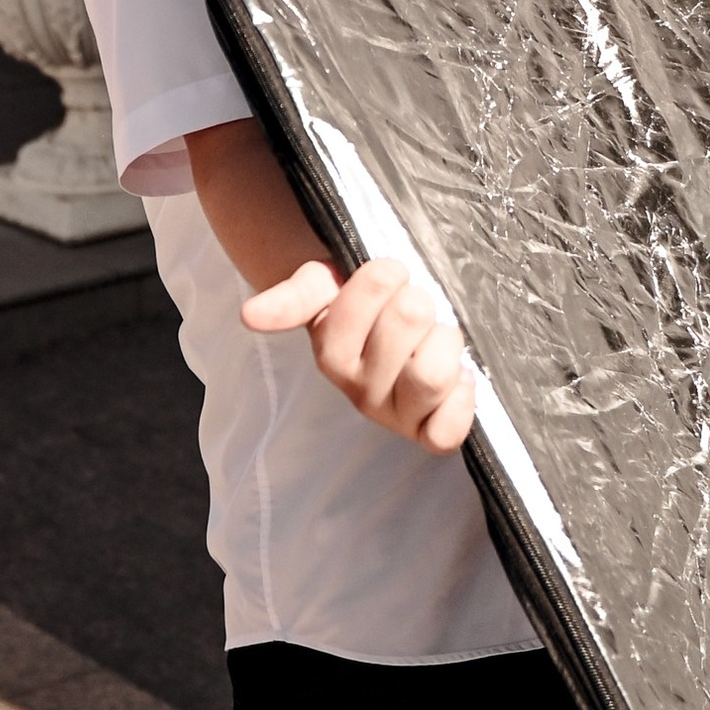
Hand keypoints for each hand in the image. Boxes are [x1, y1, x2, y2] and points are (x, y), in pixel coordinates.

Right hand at [242, 252, 477, 453]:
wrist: (393, 332)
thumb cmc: (358, 305)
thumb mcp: (322, 288)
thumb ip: (293, 297)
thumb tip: (249, 315)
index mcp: (331, 354)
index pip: (375, 289)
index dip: (386, 275)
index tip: (386, 275)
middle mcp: (358, 392)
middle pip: (410, 320)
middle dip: (420, 302)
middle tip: (412, 308)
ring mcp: (394, 417)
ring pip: (432, 375)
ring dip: (445, 341)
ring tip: (435, 338)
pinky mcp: (427, 434)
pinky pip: (447, 433)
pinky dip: (461, 399)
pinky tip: (458, 374)